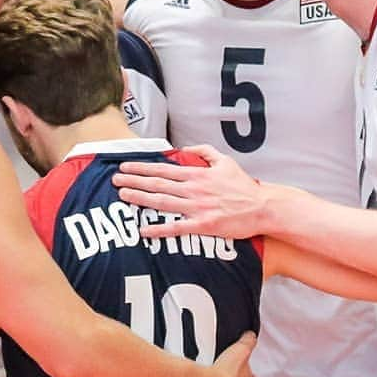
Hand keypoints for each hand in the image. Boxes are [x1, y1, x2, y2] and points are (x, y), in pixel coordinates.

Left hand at [112, 145, 264, 239]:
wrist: (262, 207)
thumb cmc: (244, 186)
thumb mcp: (225, 161)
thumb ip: (205, 151)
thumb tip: (187, 147)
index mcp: (197, 174)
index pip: (163, 169)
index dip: (142, 167)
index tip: (125, 166)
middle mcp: (194, 190)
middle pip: (157, 184)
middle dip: (134, 181)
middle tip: (115, 180)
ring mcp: (197, 208)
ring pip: (162, 202)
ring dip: (141, 199)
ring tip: (123, 196)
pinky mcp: (203, 226)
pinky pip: (177, 228)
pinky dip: (159, 229)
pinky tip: (143, 229)